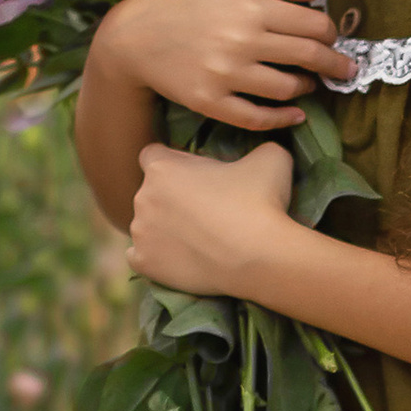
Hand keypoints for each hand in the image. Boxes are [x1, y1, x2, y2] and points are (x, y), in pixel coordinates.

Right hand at [101, 0, 352, 131]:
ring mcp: (227, 76)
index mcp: (250, 7)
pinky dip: (283, 119)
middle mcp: (242, 42)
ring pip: (288, 89)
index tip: (331, 36)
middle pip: (308, 56)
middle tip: (343, 68)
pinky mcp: (212, 103)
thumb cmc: (179, 1)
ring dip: (307, 88)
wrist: (130, 37)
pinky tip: (295, 114)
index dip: (330, 31)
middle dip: (334, 64)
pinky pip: (258, 118)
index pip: (313, 23)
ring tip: (308, 83)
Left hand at [128, 138, 299, 296]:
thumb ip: (257, 148)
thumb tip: (262, 148)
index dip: (174, 164)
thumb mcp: (270, 157)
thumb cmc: (261, 202)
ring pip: (146, 225)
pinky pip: (140, 256)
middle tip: (203, 210)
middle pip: (150, 192)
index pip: (153, 155)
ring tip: (197, 239)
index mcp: (162, 167)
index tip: (194, 176)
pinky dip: (156, 258)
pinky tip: (178, 259)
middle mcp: (143, 197)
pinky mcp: (144, 262)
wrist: (260, 257)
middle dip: (170, 198)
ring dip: (163, 228)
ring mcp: (140, 232)